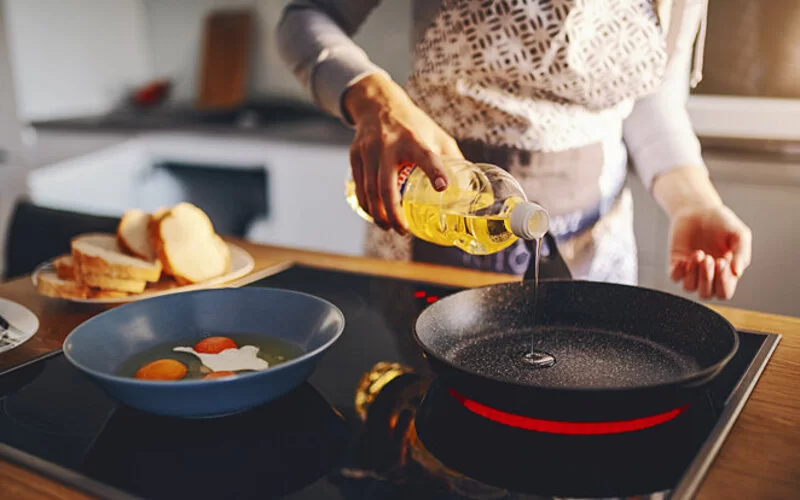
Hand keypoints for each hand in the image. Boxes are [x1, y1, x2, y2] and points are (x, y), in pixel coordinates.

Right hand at [343, 73, 462, 232]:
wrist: (378, 104)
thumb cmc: (412, 124)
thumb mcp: (436, 134)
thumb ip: (452, 159)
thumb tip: (468, 188)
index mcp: (413, 139)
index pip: (425, 157)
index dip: (435, 172)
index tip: (442, 188)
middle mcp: (388, 144)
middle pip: (387, 185)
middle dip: (394, 213)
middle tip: (403, 230)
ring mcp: (369, 150)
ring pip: (369, 190)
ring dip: (378, 214)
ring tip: (389, 227)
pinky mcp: (355, 155)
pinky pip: (359, 186)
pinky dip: (366, 204)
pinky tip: (376, 215)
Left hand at [668, 204, 751, 299]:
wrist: (699, 209)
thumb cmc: (722, 222)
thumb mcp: (739, 234)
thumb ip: (742, 253)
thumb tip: (738, 273)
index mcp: (726, 272)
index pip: (724, 292)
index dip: (723, 283)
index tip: (722, 262)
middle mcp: (708, 275)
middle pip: (706, 294)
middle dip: (707, 279)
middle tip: (709, 258)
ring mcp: (691, 270)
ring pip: (689, 288)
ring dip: (694, 274)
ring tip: (698, 253)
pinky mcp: (676, 263)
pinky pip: (674, 277)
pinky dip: (679, 272)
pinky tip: (684, 259)